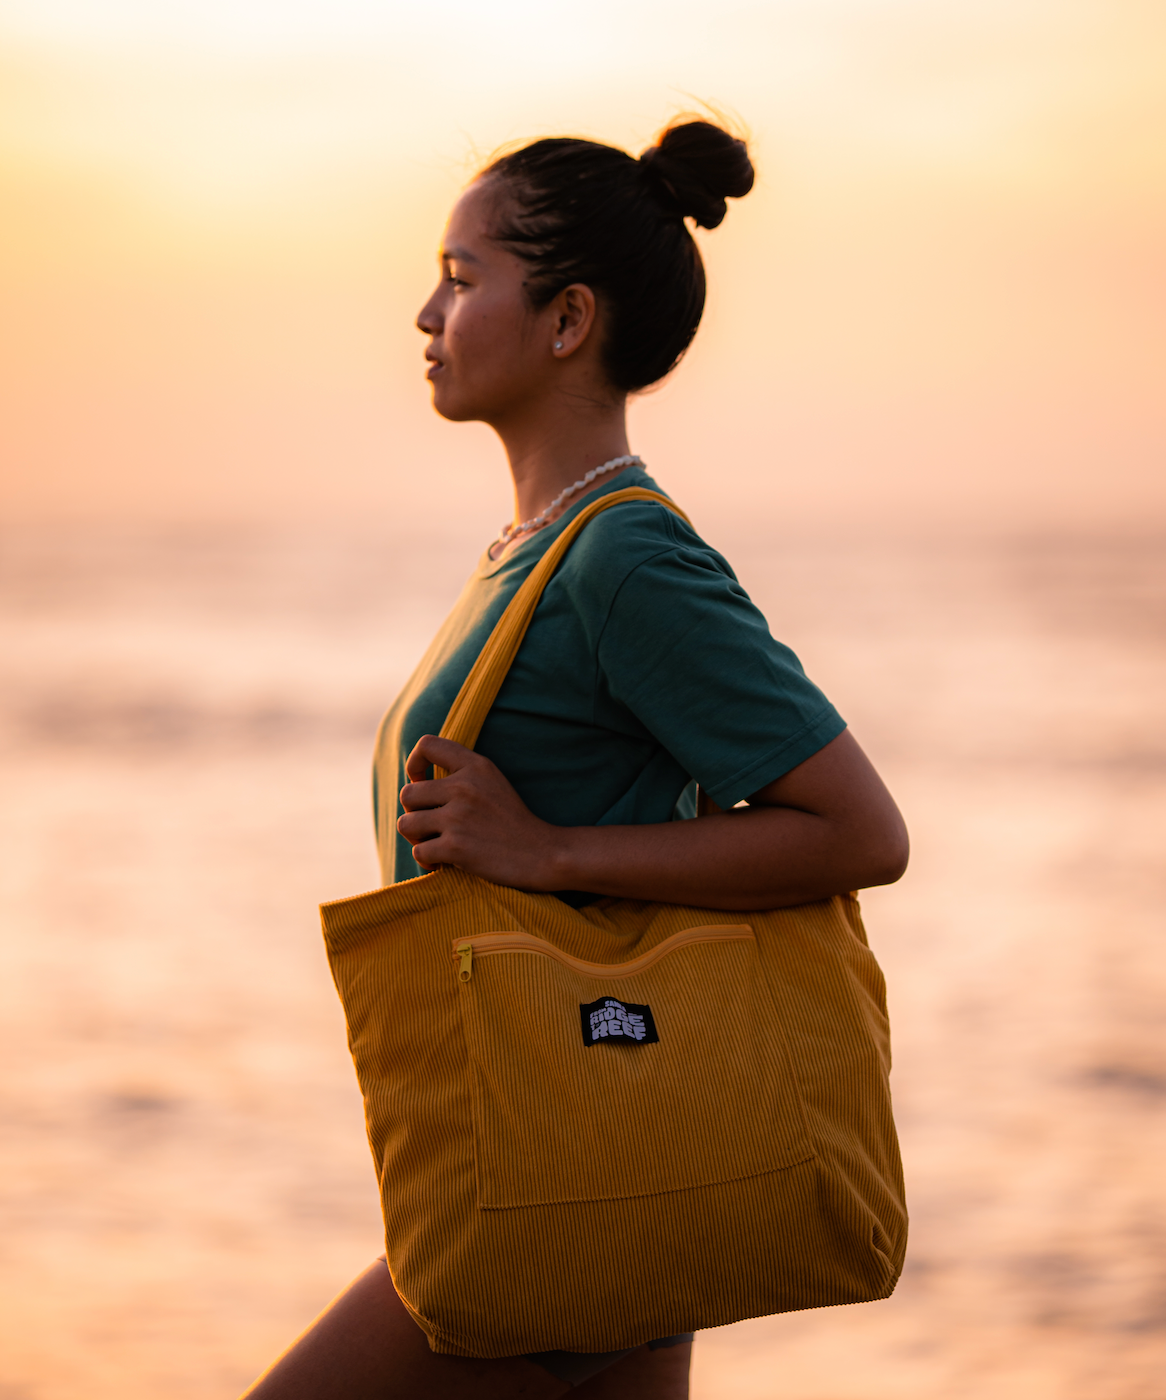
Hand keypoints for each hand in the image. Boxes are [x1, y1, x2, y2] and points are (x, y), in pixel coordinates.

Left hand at [397, 735, 564, 887]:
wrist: (543, 854)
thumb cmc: (514, 822)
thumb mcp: (493, 782)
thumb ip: (462, 774)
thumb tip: (416, 782)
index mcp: (475, 766)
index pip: (427, 745)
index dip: (414, 764)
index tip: (422, 782)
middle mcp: (464, 787)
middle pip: (407, 794)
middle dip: (413, 812)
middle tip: (430, 825)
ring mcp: (458, 817)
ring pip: (406, 823)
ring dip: (416, 838)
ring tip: (435, 843)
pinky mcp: (455, 846)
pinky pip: (418, 851)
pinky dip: (427, 860)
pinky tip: (443, 861)